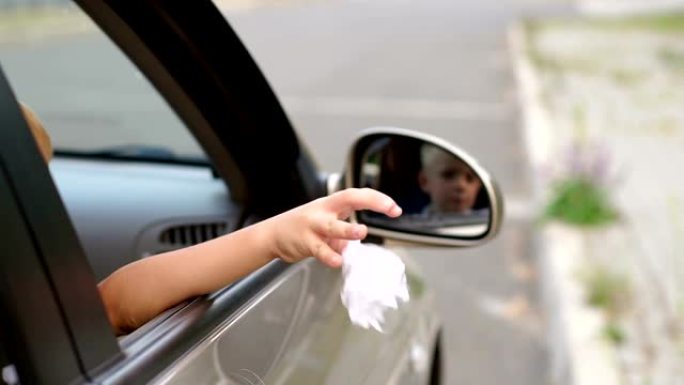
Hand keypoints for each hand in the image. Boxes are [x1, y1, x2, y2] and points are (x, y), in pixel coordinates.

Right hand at [265, 188, 401, 267]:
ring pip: (332, 226)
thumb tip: (354, 245)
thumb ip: (341, 234)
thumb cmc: (302, 228)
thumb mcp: (324, 225)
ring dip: (348, 230)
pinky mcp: (304, 242)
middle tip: (390, 208)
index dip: (377, 199)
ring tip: (361, 233)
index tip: (395, 209)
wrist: (271, 235)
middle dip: (371, 201)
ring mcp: (313, 226)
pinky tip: (338, 261)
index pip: (357, 195)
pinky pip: (319, 250)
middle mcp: (323, 211)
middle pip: (348, 198)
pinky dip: (329, 256)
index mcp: (331, 204)